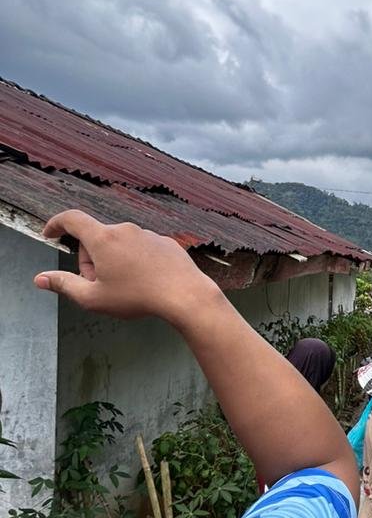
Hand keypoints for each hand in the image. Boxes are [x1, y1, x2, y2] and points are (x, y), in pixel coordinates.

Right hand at [34, 211, 217, 325]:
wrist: (185, 295)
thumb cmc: (137, 298)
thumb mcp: (93, 298)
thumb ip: (64, 285)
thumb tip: (40, 279)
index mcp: (103, 239)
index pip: (71, 219)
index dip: (56, 224)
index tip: (50, 234)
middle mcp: (125, 229)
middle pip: (96, 238)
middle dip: (91, 260)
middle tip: (100, 285)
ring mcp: (147, 234)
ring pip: (120, 245)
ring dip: (114, 261)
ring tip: (127, 287)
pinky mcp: (165, 242)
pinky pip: (141, 249)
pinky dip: (136, 261)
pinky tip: (147, 282)